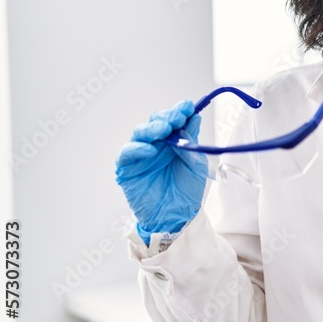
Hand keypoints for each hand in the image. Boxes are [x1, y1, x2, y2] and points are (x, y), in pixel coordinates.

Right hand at [114, 100, 208, 243]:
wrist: (177, 215)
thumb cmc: (187, 189)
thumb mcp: (195, 163)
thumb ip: (192, 141)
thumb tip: (194, 117)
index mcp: (172, 141)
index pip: (172, 120)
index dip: (178, 111)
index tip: (187, 106)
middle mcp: (155, 145)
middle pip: (155, 123)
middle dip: (166, 117)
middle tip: (176, 116)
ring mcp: (140, 156)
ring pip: (139, 134)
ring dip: (151, 129)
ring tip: (164, 129)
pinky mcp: (127, 169)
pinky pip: (127, 154)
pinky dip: (137, 149)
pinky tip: (149, 149)